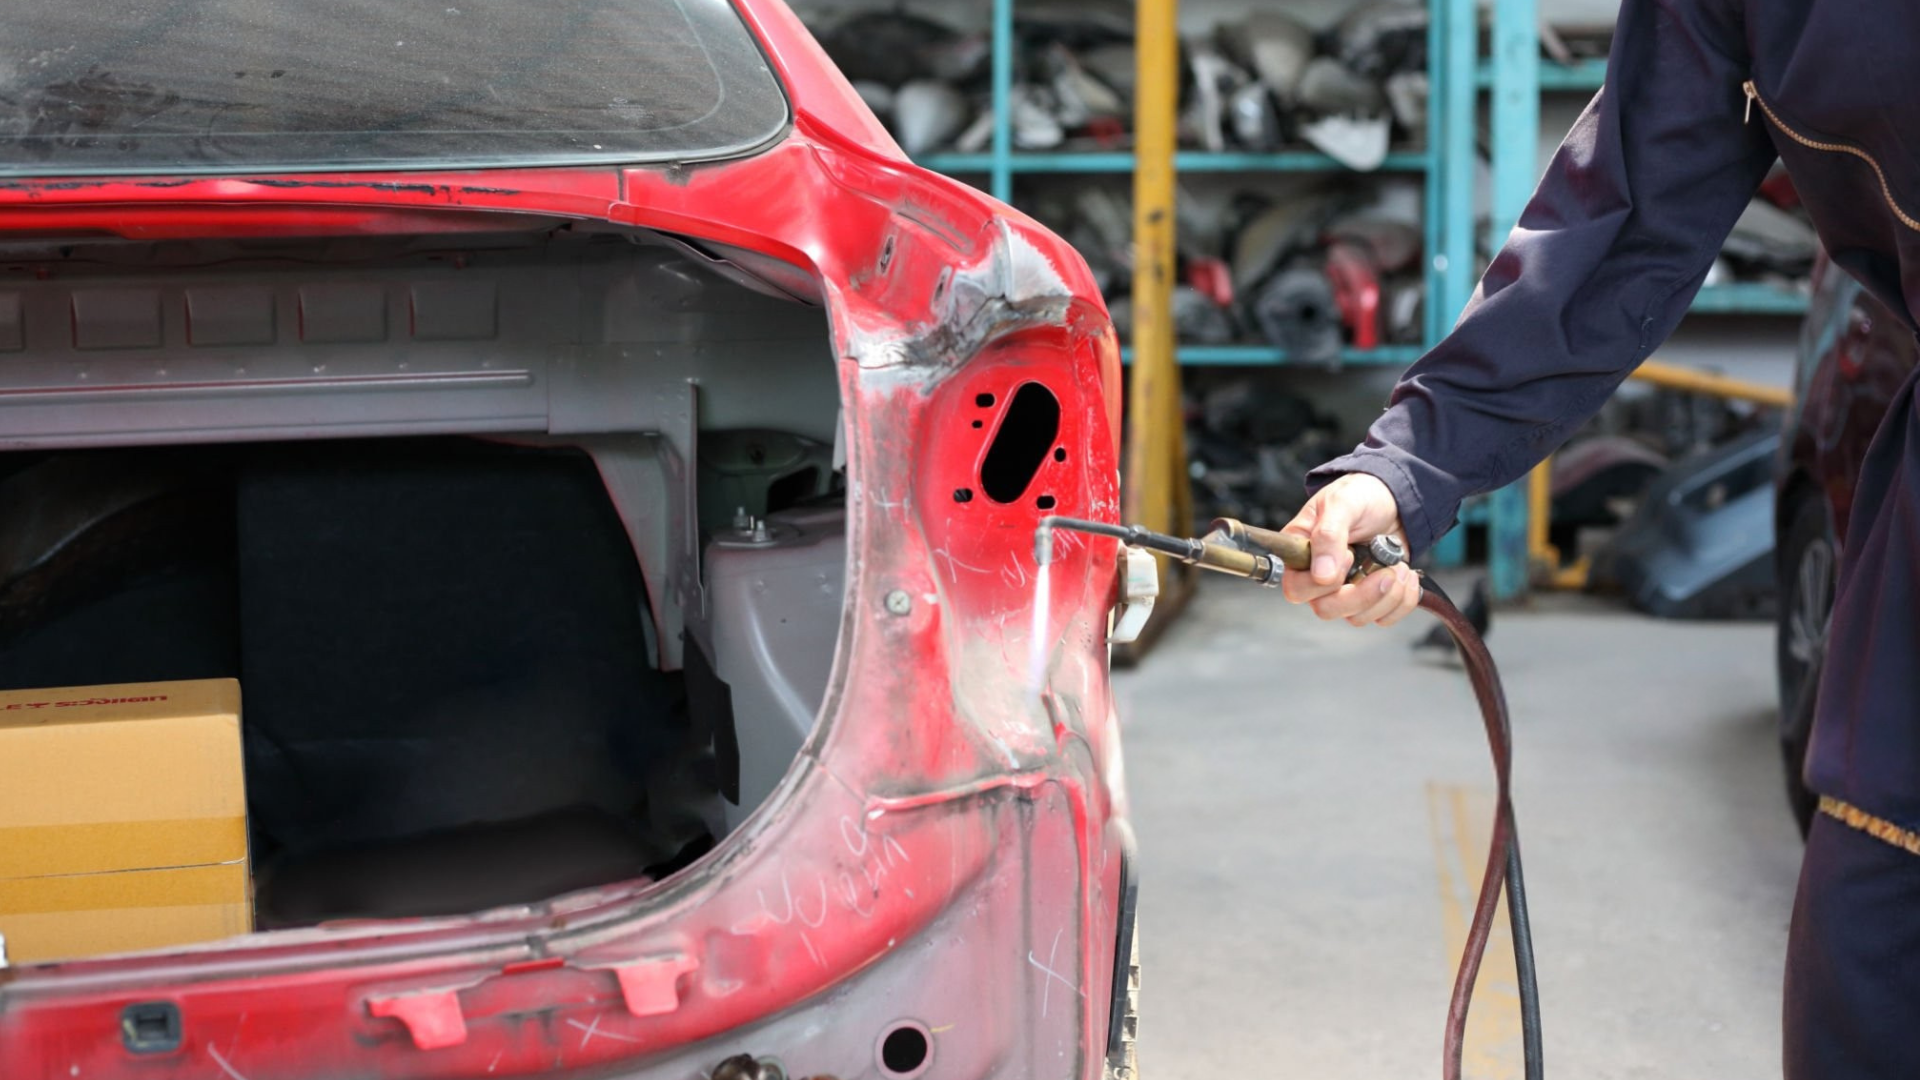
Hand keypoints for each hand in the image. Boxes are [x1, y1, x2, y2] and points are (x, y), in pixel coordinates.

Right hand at [1278, 473, 1420, 626]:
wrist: (1394, 497)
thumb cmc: (1360, 494)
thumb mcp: (1342, 504)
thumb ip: (1328, 536)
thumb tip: (1322, 575)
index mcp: (1302, 554)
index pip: (1297, 589)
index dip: (1323, 583)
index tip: (1349, 556)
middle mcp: (1319, 577)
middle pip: (1327, 609)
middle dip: (1362, 595)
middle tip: (1385, 572)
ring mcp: (1346, 590)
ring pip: (1357, 617)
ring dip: (1388, 595)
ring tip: (1399, 567)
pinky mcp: (1372, 597)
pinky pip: (1383, 618)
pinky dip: (1402, 601)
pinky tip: (1405, 575)